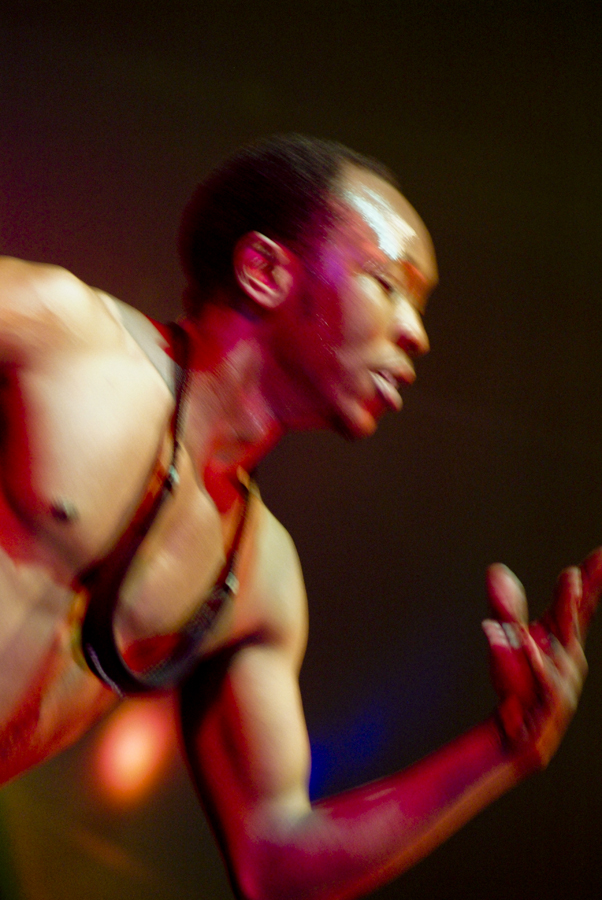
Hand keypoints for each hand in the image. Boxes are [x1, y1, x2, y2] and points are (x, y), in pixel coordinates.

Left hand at [482, 548, 601, 771]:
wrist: (515, 732)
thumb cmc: (520, 682)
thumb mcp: (510, 638)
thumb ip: (505, 604)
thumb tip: (496, 569)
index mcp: (562, 638)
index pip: (579, 606)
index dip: (590, 581)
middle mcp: (567, 659)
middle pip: (568, 626)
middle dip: (570, 602)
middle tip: (572, 576)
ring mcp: (560, 684)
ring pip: (545, 655)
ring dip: (538, 636)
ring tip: (535, 621)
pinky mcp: (546, 706)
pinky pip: (536, 683)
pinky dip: (527, 664)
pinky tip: (518, 645)